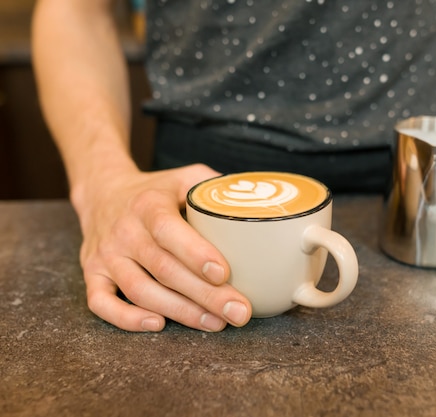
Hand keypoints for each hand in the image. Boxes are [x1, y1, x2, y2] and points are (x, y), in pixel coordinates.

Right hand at [74, 163, 251, 331]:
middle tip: (238, 312)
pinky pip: (101, 303)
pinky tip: (158, 324)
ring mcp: (106, 255)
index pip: (169, 231)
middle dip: (204, 295)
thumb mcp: (186, 177)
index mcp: (148, 205)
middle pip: (163, 269)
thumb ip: (217, 188)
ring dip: (179, 311)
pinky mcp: (93, 274)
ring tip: (215, 323)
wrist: (103, 192)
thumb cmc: (157, 191)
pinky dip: (127, 318)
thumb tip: (261, 204)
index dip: (195, 254)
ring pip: (140, 291)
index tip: (224, 274)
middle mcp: (124, 231)